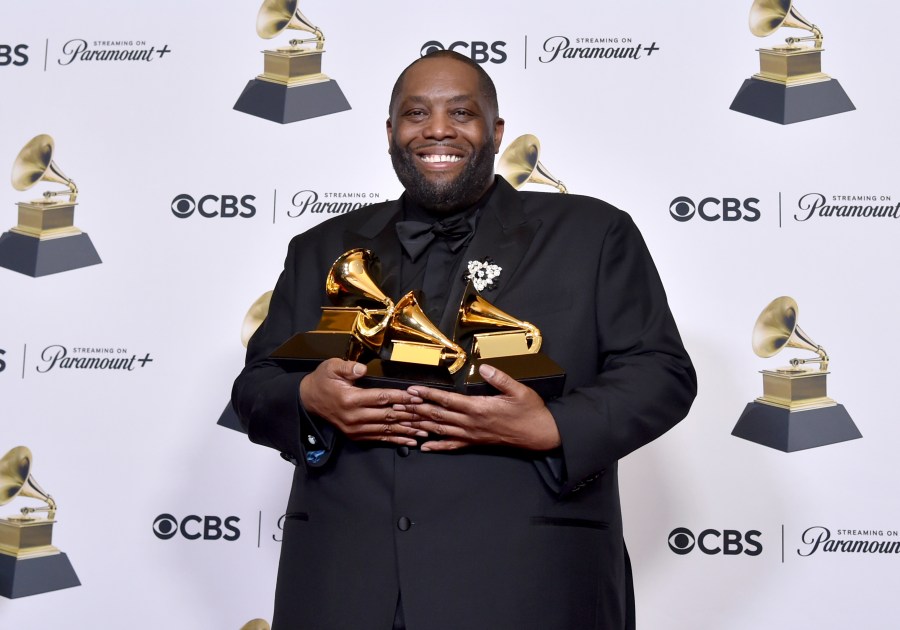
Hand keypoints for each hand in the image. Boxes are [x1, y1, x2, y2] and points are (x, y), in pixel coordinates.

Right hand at [299, 359, 426, 445]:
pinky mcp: (356, 435)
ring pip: (386, 430)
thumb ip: (348, 367)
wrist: (308, 400)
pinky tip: (410, 441)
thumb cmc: (322, 381)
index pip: (381, 398)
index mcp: (350, 399)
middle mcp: (354, 417)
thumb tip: (362, 368)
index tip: (416, 396)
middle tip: (428, 415)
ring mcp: (355, 429)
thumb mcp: (331, 367)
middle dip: (410, 415)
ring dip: (407, 430)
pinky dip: (396, 440)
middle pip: (388, 416)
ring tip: (424, 430)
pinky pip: (379, 438)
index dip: (401, 398)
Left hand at [397, 364, 560, 451]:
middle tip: (396, 406)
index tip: (412, 390)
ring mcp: (472, 435)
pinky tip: (424, 447)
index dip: (427, 395)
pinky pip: (452, 445)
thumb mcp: (518, 390)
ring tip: (403, 422)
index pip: (447, 400)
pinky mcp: (475, 442)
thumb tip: (484, 366)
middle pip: (437, 416)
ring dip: (420, 425)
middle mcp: (471, 423)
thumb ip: (499, 378)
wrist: (540, 434)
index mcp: (479, 408)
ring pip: (440, 430)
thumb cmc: (530, 410)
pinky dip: (436, 446)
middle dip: (415, 410)